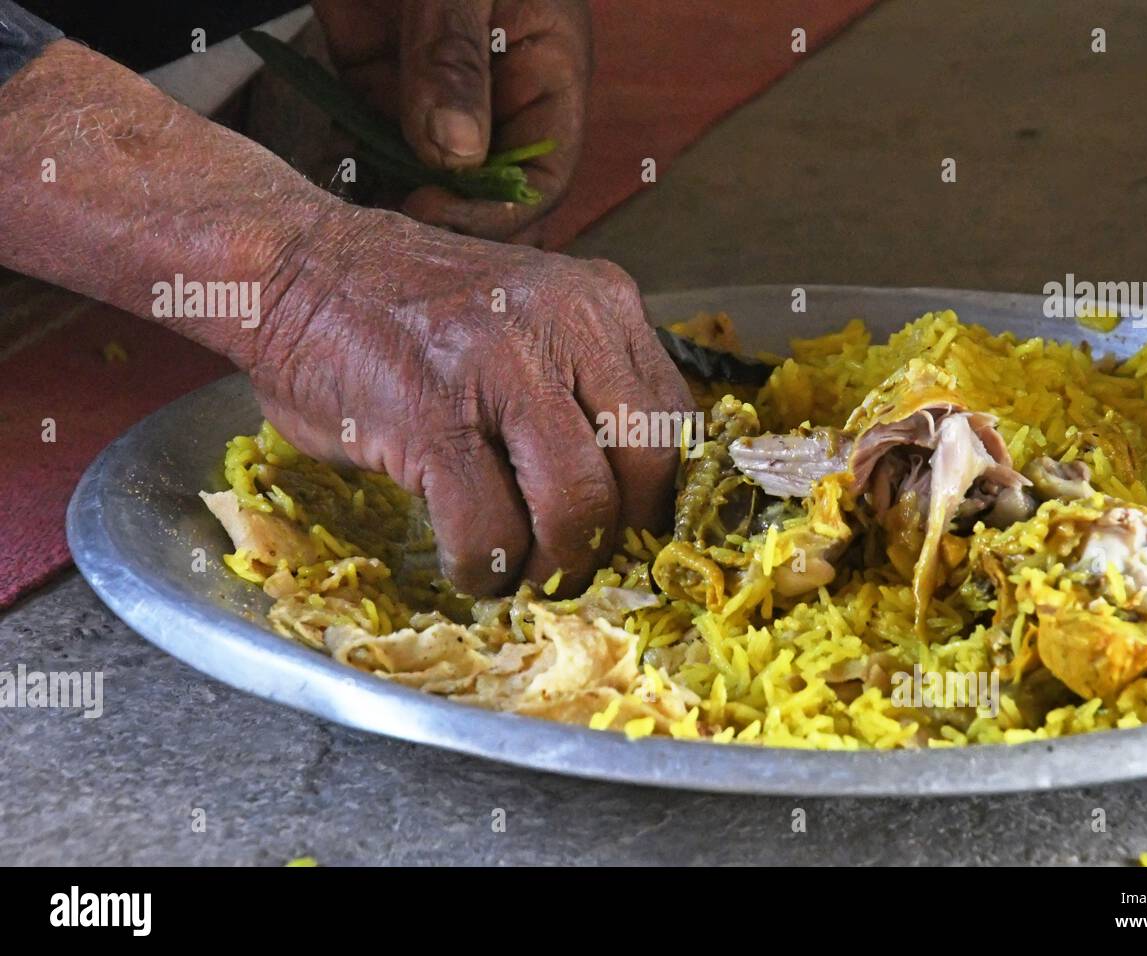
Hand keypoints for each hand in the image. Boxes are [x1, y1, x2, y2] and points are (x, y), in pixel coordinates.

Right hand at [251, 207, 690, 594]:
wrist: (294, 268)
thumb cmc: (410, 312)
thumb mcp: (527, 321)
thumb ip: (582, 384)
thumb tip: (624, 498)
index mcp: (600, 304)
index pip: (675, 423)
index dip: (656, 498)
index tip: (625, 535)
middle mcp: (565, 325)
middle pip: (644, 468)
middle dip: (616, 539)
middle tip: (578, 565)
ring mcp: (499, 368)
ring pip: (576, 504)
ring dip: (554, 563)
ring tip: (522, 572)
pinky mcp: (432, 418)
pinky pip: (489, 528)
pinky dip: (484, 568)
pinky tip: (469, 566)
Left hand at [313, 0, 590, 241]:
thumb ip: (452, 59)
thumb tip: (455, 158)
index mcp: (548, 71)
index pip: (543, 172)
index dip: (498, 209)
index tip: (436, 215)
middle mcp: (500, 97)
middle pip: (491, 192)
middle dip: (451, 225)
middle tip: (397, 247)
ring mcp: (440, 98)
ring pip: (432, 182)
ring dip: (399, 211)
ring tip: (360, 238)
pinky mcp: (384, 90)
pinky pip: (378, 151)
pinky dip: (359, 178)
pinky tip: (332, 196)